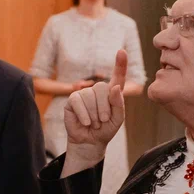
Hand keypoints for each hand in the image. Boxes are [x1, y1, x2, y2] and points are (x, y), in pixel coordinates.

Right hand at [62, 50, 127, 175]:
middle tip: (103, 121)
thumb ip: (118, 103)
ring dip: (94, 114)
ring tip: (94, 123)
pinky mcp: (72, 100)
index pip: (117, 76)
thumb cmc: (105, 129)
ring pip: (90, 96)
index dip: (120, 64)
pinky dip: (84, 114)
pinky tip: (85, 122)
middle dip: (104, 107)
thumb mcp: (117, 119)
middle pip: (102, 88)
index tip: (122, 52)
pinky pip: (78, 102)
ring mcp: (83, 94)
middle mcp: (97, 90)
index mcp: (112, 93)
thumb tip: (114, 87)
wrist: (89, 141)